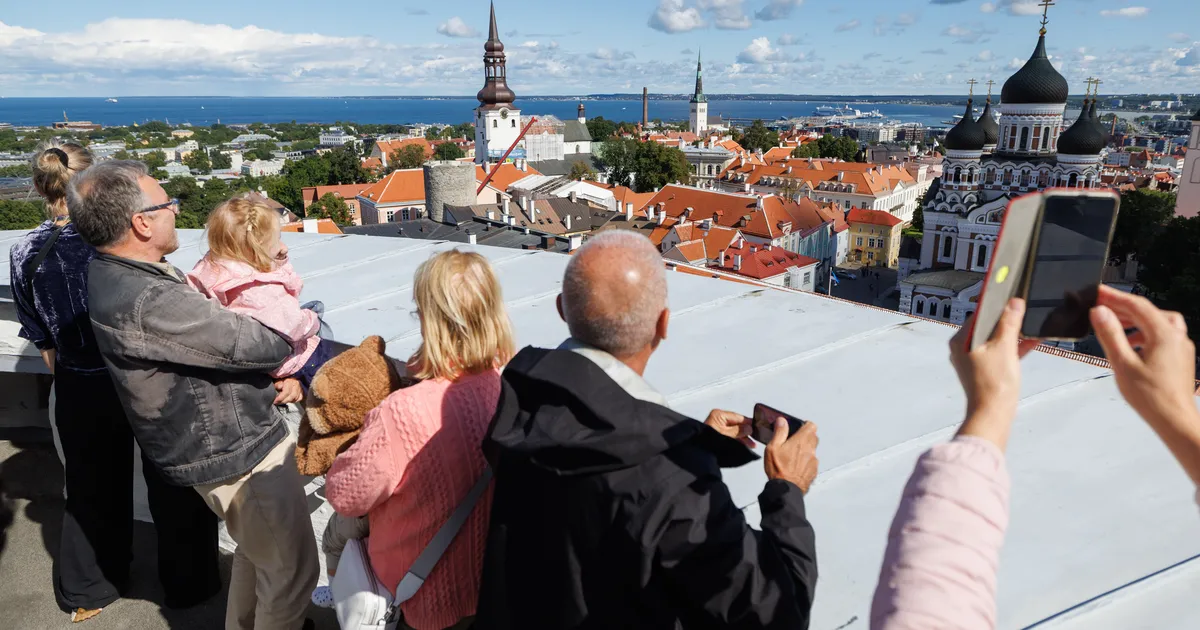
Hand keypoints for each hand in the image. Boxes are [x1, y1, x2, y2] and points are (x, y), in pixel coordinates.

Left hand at [273, 378, 303, 404]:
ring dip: (288, 401)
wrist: (288, 379)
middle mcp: (296, 384)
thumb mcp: (278, 381)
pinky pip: (299, 398)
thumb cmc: (282, 381)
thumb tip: (279, 387)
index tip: (275, 401)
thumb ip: (278, 384)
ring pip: (295, 398)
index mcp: (290, 381)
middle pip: (291, 396)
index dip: (281, 398)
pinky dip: (294, 401)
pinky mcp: (301, 391)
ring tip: (282, 402)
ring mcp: (300, 388)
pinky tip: (289, 400)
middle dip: (284, 401)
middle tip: (277, 402)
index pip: (286, 392)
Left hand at [705, 409, 754, 447]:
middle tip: (755, 438)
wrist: (696, 451)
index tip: (756, 427)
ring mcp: (719, 426)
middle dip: (746, 432)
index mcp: (719, 415)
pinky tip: (745, 445)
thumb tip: (749, 428)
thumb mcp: (725, 435)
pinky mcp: (718, 434)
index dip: (748, 423)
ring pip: (735, 431)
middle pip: (737, 424)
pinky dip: (738, 440)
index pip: (738, 417)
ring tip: (752, 445)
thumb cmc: (707, 441)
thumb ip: (738, 431)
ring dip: (743, 437)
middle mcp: (719, 419)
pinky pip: (731, 435)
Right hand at [765, 419, 818, 493]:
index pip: (811, 426)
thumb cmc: (778, 469)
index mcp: (801, 441)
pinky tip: (796, 467)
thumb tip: (782, 421)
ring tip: (793, 456)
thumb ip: (779, 432)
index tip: (799, 428)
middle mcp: (810, 450)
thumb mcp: (772, 448)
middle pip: (814, 437)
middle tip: (794, 441)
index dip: (806, 425)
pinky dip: (806, 462)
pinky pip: (812, 462)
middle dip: (806, 437)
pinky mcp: (814, 471)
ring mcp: (814, 461)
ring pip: (813, 450)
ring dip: (806, 450)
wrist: (786, 489)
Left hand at [949, 299, 1039, 450]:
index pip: (979, 313)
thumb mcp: (1005, 347)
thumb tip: (1014, 303)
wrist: (993, 414)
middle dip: (1007, 318)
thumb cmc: (995, 384)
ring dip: (1012, 332)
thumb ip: (1010, 323)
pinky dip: (1013, 346)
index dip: (996, 304)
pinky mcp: (984, 370)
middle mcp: (963, 348)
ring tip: (1030, 323)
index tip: (1010, 293)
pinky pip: (999, 351)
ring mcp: (973, 360)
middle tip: (1023, 307)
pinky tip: (1031, 341)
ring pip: (995, 339)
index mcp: (961, 340)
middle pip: (987, 325)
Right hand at [1089, 286, 1197, 429]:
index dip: (1114, 296)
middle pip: (1148, 312)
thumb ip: (1110, 334)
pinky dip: (1145, 333)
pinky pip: (1163, 335)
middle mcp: (1176, 336)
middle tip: (1101, 305)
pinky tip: (1132, 345)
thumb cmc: (1151, 397)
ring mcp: (1181, 347)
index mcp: (1163, 334)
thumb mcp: (1122, 364)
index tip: (1097, 292)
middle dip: (1123, 307)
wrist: (1176, 420)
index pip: (1136, 305)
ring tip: (1115, 325)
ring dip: (1135, 320)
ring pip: (1157, 322)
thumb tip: (1100, 312)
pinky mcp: (1180, 357)